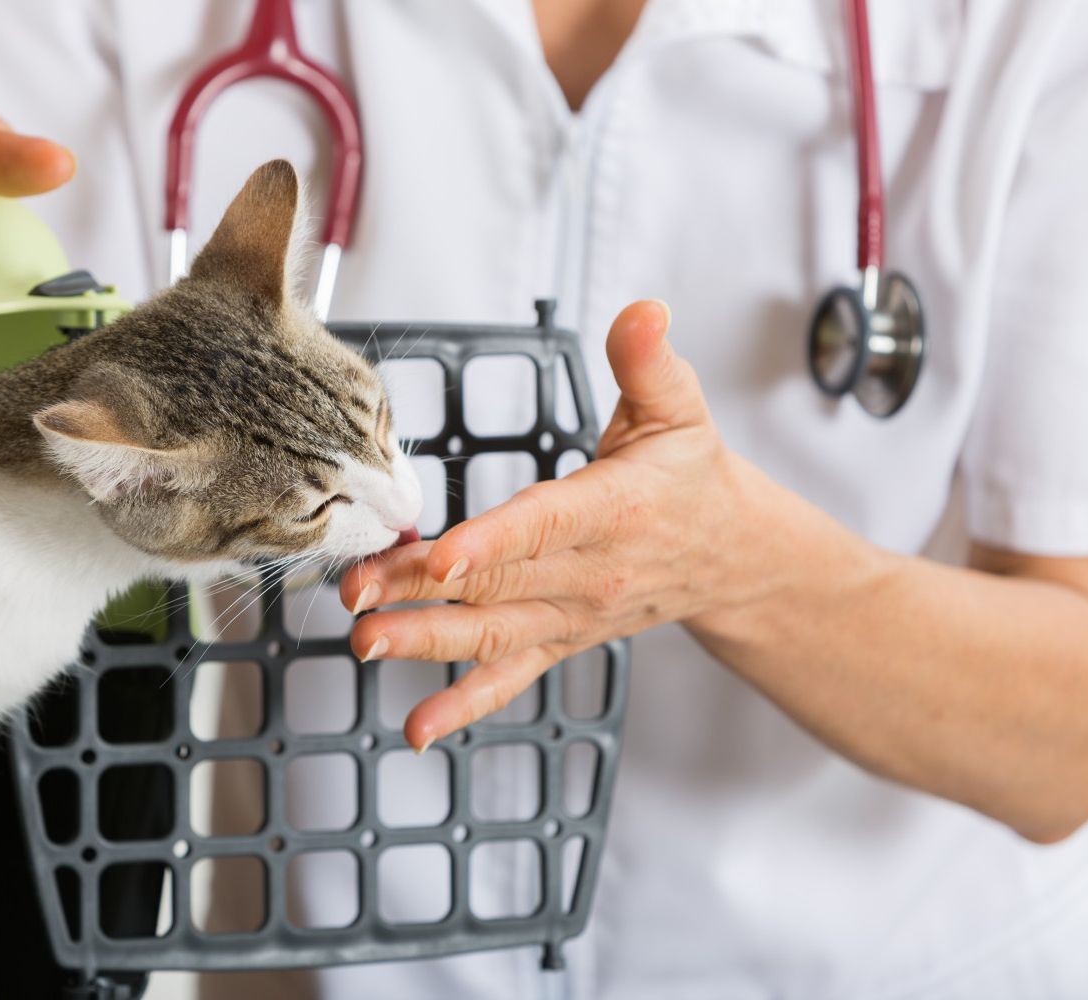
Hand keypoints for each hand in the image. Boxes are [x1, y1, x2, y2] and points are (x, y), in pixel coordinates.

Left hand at [341, 300, 786, 749]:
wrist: (730, 558)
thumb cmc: (692, 476)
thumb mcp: (681, 410)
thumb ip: (650, 362)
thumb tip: (643, 312)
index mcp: (613, 509)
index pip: (545, 526)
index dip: (491, 543)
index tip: (439, 559)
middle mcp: (590, 573)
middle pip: (496, 583)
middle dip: (420, 591)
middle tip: (357, 593)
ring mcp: (572, 615)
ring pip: (491, 634)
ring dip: (425, 643)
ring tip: (365, 643)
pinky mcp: (560, 641)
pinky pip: (511, 678)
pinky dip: (465, 706)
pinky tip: (419, 729)